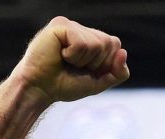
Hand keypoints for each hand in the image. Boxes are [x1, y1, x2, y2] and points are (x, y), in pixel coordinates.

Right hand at [12, 16, 129, 105]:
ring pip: (97, 43)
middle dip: (96, 63)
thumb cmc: (66, 85)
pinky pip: (81, 43)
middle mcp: (82, 30)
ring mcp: (71, 25)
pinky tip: (60, 55)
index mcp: (91, 40)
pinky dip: (73, 56)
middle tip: (76, 67)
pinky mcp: (60, 25)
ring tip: (67, 61)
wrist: (41, 89)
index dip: (106, 64)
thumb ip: (117, 72)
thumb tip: (123, 52)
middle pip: (109, 43)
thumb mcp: (98, 83)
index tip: (88, 71)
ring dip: (83, 61)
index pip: (115, 45)